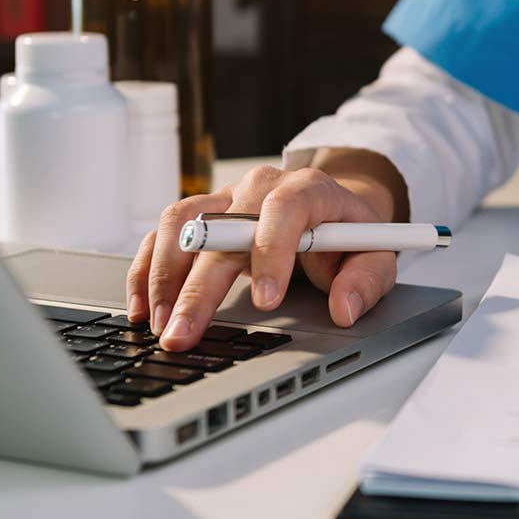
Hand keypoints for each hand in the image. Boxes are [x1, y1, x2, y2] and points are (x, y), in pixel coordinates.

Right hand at [126, 163, 398, 351]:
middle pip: (223, 227)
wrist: (333, 209)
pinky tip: (142, 305)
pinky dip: (148, 267)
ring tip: (160, 324)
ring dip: (165, 276)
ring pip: (183, 223)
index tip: (267, 301)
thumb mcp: (376, 256)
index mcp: (309, 189)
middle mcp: (261, 186)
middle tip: (186, 333)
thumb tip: (343, 309)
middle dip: (201, 286)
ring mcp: (227, 197)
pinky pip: (164, 232)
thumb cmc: (350, 237)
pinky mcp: (202, 212)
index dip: (272, 251)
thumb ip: (366, 281)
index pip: (285, 208)